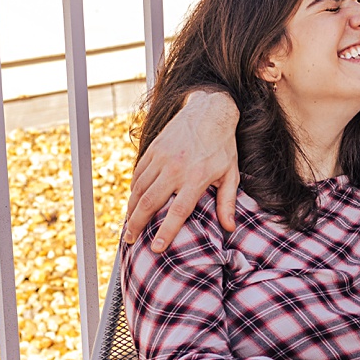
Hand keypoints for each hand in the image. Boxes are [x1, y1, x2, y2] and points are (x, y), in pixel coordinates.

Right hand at [123, 90, 240, 250]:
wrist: (209, 112)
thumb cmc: (222, 146)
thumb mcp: (230, 174)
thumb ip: (227, 202)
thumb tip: (229, 227)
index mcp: (196, 177)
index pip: (178, 211)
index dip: (166, 231)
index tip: (156, 247)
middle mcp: (176, 168)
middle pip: (150, 202)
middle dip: (138, 224)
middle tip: (131, 240)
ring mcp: (162, 158)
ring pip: (139, 189)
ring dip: (131, 210)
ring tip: (129, 227)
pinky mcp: (153, 149)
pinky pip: (138, 174)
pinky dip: (133, 191)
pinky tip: (132, 203)